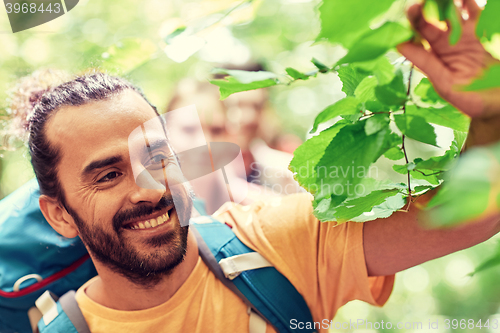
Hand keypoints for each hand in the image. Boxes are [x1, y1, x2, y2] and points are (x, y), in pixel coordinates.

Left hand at [397, 0, 499, 118]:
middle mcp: (447, 43)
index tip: (408, 11)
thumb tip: (399, 45)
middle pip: (432, 19)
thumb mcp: (445, 83)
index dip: (410, 22)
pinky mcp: (483, 32)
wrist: (499, 103)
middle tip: (420, 0)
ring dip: (446, 1)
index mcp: (434, 56)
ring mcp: (465, 35)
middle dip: (426, 7)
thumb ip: (425, 63)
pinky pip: (475, 13)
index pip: (416, 35)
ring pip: (453, 11)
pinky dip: (468, 4)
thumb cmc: (470, 99)